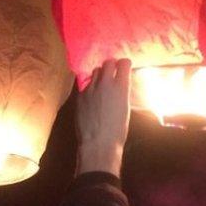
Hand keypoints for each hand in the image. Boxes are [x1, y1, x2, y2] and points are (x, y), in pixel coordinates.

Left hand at [76, 59, 131, 177]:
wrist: (98, 142)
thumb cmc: (117, 130)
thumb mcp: (125, 108)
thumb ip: (122, 92)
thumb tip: (119, 86)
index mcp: (120, 86)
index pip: (123, 63)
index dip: (124, 64)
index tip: (124, 67)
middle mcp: (105, 83)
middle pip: (108, 63)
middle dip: (111, 65)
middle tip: (112, 72)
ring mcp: (90, 88)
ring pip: (95, 71)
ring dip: (100, 74)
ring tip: (101, 83)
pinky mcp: (80, 95)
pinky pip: (85, 84)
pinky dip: (90, 86)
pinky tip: (91, 95)